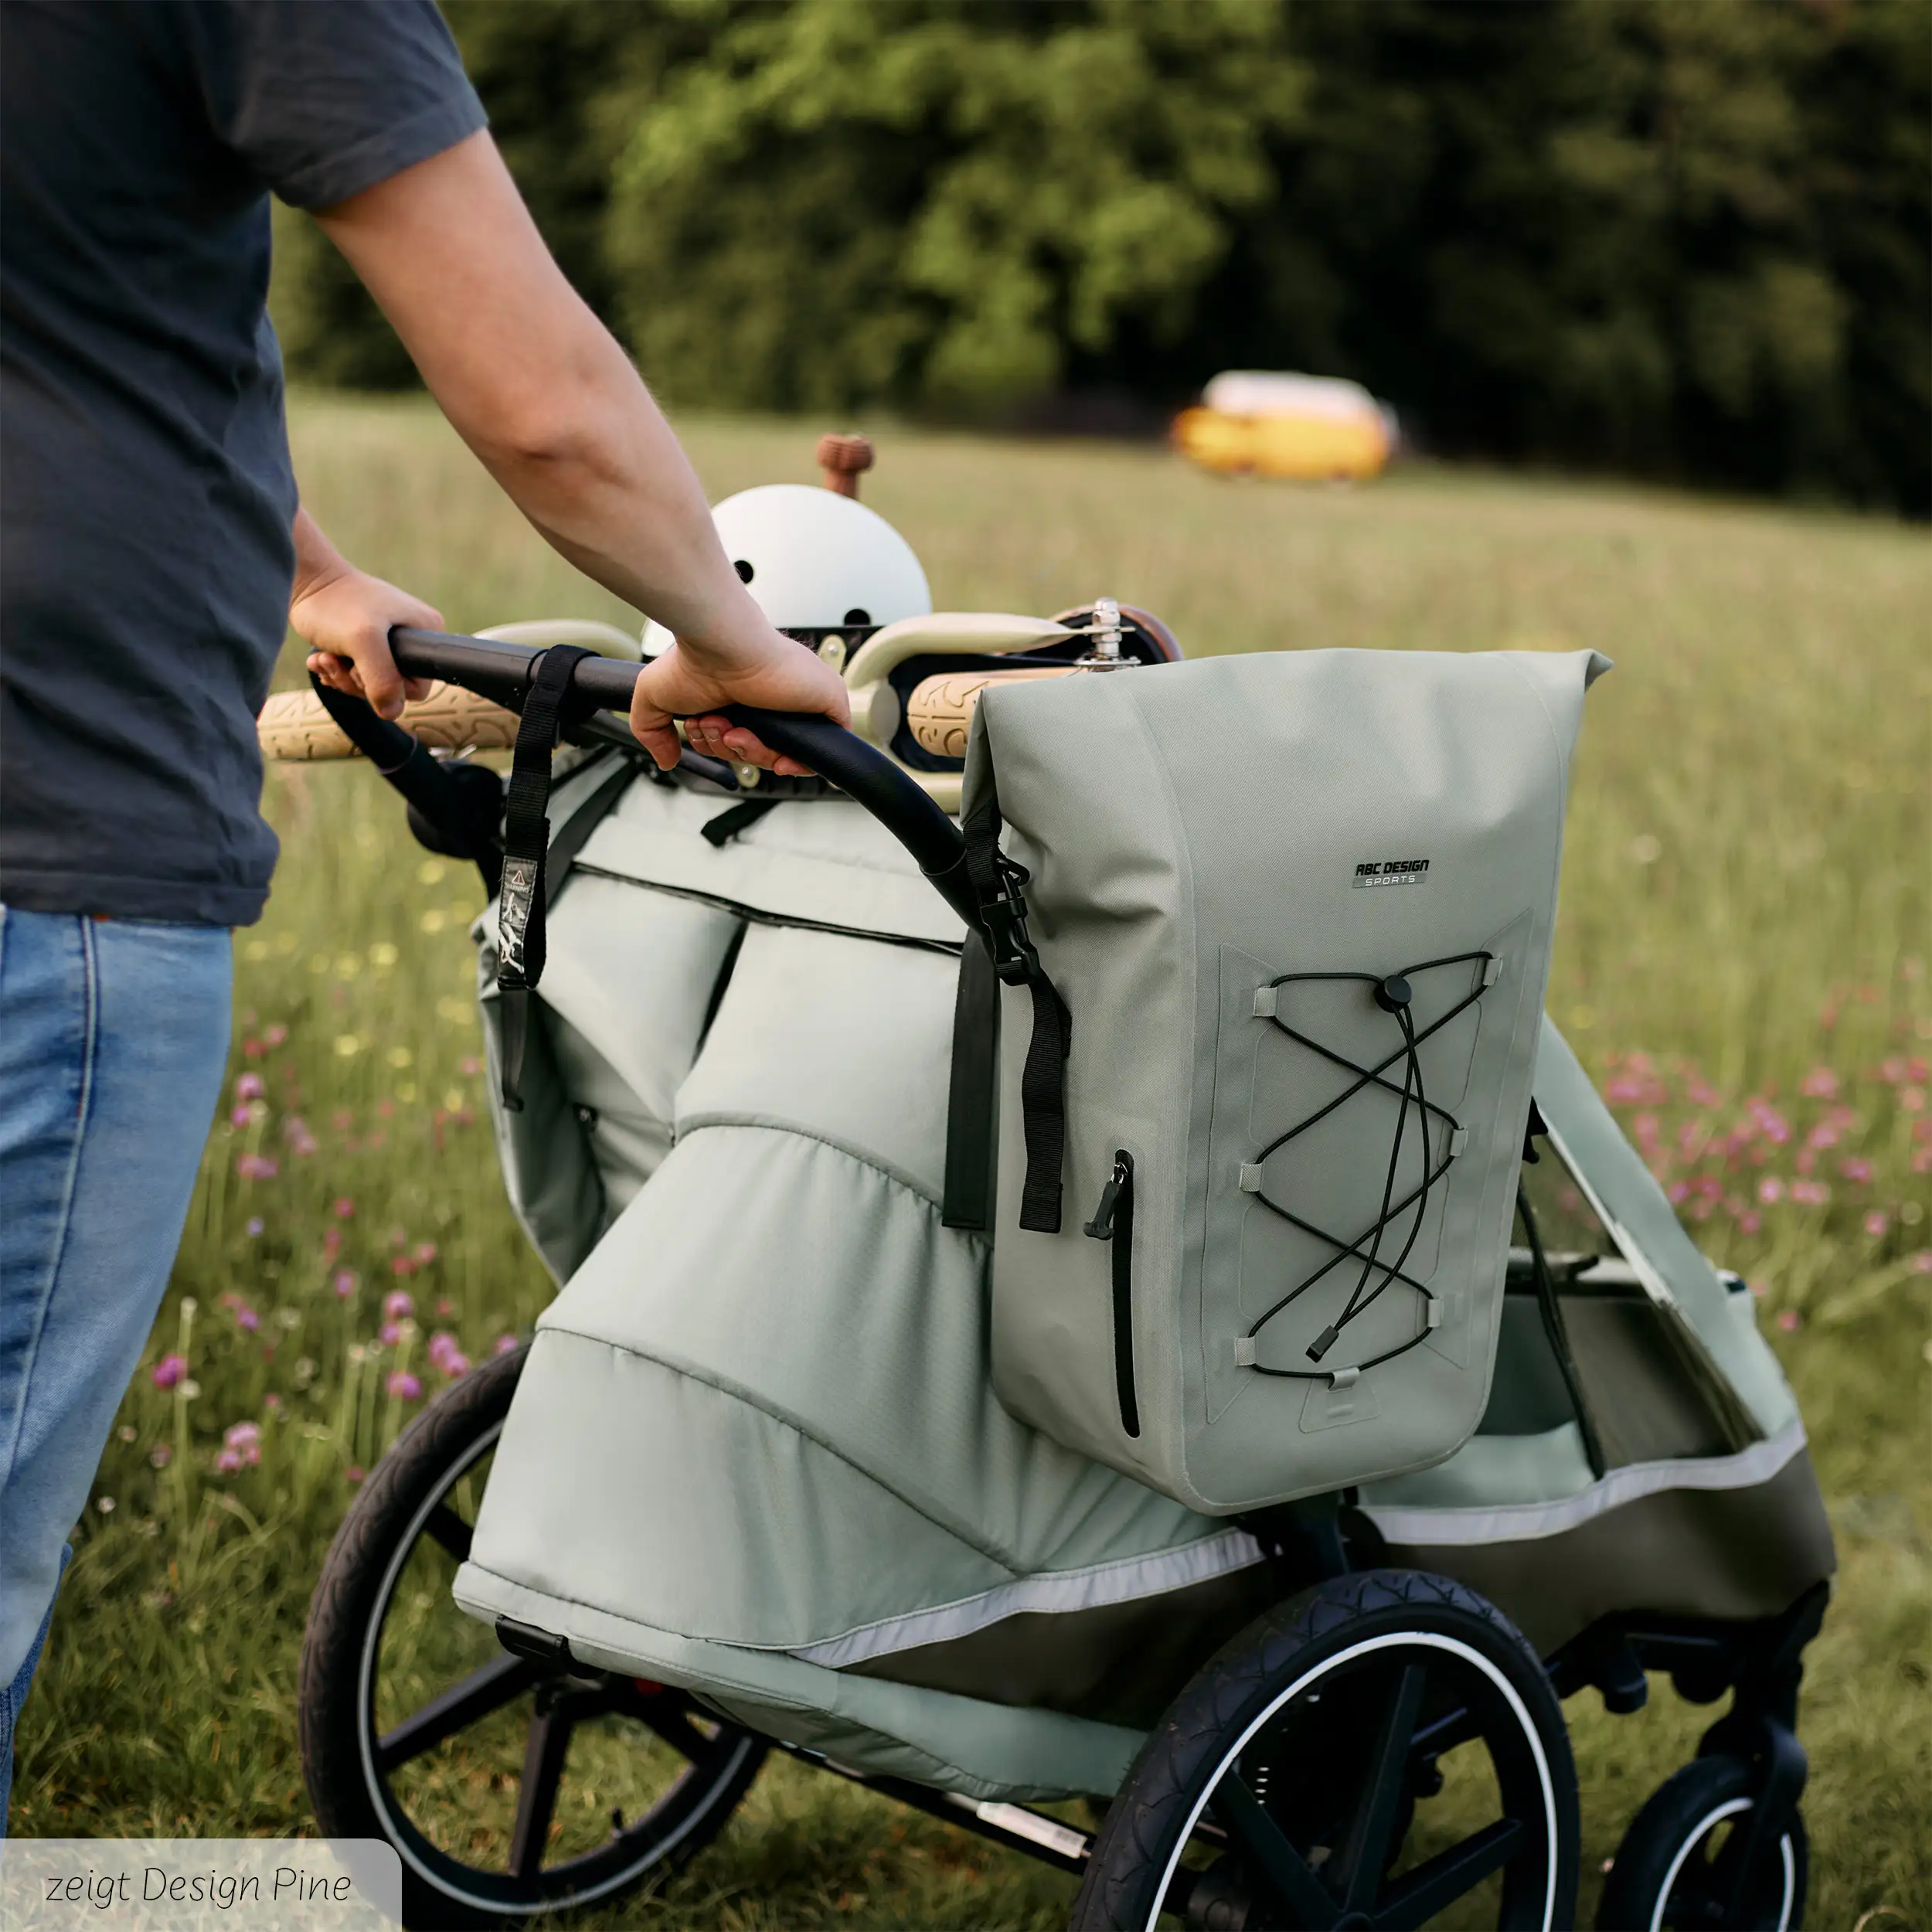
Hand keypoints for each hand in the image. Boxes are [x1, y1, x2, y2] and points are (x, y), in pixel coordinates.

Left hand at [292, 559, 442, 721]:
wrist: (305, 580)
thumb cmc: (336, 603)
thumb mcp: (364, 641)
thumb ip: (383, 680)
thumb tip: (391, 711)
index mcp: (427, 632)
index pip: (418, 686)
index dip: (388, 688)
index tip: (362, 667)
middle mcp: (413, 638)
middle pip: (392, 688)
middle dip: (358, 682)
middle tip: (339, 661)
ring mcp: (388, 642)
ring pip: (370, 684)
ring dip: (342, 677)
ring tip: (326, 657)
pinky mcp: (365, 645)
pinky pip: (355, 674)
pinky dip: (335, 671)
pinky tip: (322, 657)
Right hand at [630, 625, 850, 774]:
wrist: (721, 642)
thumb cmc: (692, 661)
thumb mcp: (654, 699)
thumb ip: (654, 733)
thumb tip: (667, 761)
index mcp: (740, 697)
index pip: (737, 742)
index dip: (719, 747)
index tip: (702, 730)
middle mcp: (770, 700)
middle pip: (757, 753)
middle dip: (730, 749)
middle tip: (715, 725)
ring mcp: (798, 703)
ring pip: (782, 756)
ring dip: (751, 754)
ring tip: (732, 728)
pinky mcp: (825, 704)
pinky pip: (820, 752)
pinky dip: (797, 764)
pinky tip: (774, 754)